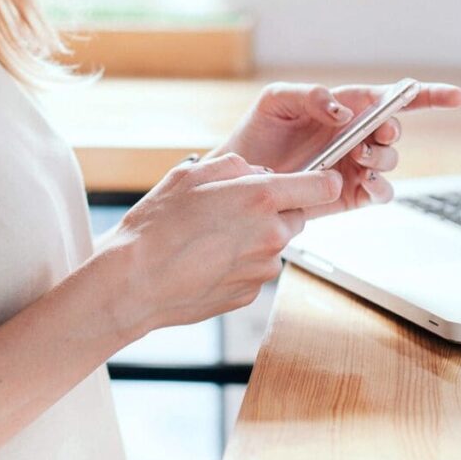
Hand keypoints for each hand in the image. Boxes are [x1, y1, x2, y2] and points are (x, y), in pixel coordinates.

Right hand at [97, 154, 341, 333]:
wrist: (135, 281)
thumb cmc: (157, 226)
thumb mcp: (191, 174)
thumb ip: (235, 165)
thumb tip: (257, 172)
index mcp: (261, 198)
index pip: (322, 187)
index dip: (325, 181)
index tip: (322, 181)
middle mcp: (271, 235)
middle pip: (296, 216)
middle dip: (275, 210)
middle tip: (235, 210)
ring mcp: (262, 268)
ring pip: (274, 245)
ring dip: (255, 238)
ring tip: (211, 237)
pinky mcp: (250, 293)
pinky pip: (255, 270)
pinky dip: (239, 263)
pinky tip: (207, 260)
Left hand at [209, 81, 460, 217]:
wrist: (237, 177)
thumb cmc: (257, 132)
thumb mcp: (277, 101)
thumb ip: (312, 96)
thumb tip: (343, 112)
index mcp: (347, 108)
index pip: (395, 98)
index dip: (431, 96)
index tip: (459, 98)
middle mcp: (356, 136)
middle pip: (395, 131)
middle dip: (390, 131)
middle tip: (371, 135)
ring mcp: (354, 166)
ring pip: (390, 161)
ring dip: (381, 158)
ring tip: (356, 159)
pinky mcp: (348, 195)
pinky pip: (380, 194)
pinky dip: (380, 189)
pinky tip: (366, 184)